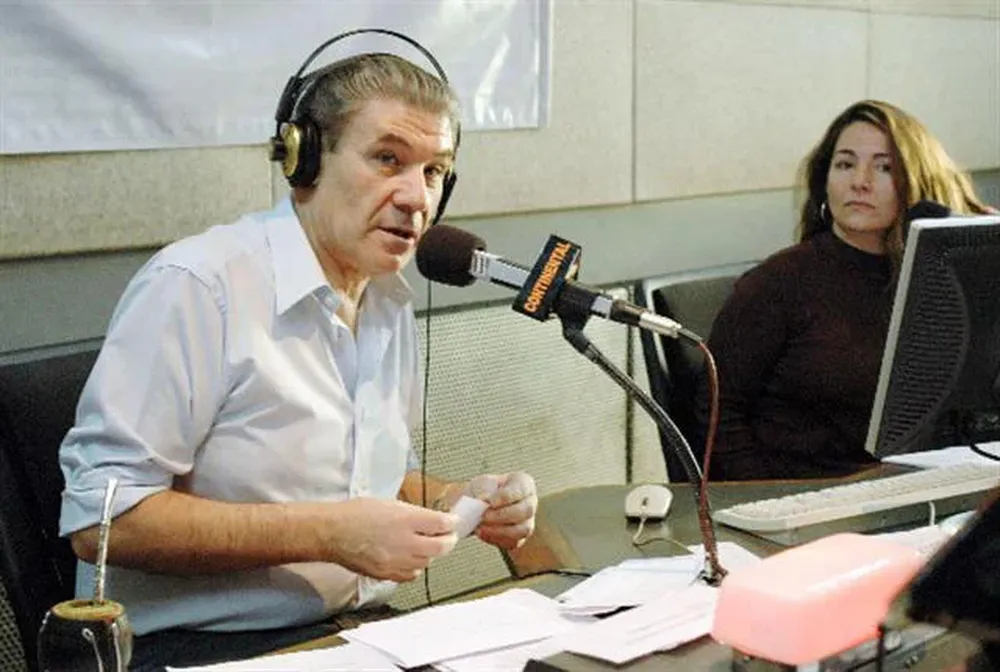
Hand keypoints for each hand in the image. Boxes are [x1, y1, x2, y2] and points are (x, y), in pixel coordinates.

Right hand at [326, 498, 458, 581]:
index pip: (442, 523)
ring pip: (428, 562)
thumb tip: (432, 520)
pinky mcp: (387, 574)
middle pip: (441, 547)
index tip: (453, 522)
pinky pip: (411, 574)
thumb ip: (414, 514)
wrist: (333, 532)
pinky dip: (415, 566)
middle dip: (449, 541)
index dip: (452, 522)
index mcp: (405, 519)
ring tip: (426, 545)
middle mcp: (404, 542)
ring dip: (431, 554)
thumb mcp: (390, 504)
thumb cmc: (356, 514)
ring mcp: (396, 561)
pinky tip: (410, 558)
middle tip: (449, 537)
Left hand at [465, 472, 537, 549]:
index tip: (489, 502)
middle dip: (502, 515)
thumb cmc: (483, 491)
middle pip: (525, 511)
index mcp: (524, 483)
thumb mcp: (481, 483)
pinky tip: (481, 532)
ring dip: (499, 530)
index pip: (522, 489)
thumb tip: (484, 499)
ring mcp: (527, 522)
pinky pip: (512, 542)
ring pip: (522, 530)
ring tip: (480, 526)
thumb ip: (484, 489)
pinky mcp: (519, 538)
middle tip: (483, 516)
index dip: (506, 497)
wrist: (476, 507)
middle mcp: (530, 502)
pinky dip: (495, 538)